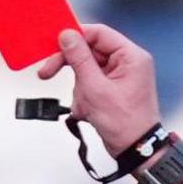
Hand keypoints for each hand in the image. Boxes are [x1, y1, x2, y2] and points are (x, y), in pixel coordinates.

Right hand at [35, 23, 160, 157]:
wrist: (135, 149)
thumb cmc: (124, 122)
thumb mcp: (95, 88)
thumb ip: (79, 59)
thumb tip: (67, 36)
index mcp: (130, 56)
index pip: (98, 34)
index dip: (74, 37)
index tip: (53, 44)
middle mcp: (127, 62)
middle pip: (89, 52)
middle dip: (70, 68)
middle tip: (47, 73)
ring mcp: (119, 76)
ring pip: (86, 70)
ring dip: (78, 89)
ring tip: (85, 107)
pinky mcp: (112, 89)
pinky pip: (89, 85)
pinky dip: (83, 98)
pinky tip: (88, 112)